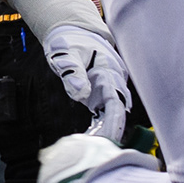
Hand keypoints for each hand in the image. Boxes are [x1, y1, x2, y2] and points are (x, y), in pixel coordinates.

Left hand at [40, 23, 133, 144]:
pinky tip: (92, 139)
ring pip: (113, 113)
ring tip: (96, 149)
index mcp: (108, 70)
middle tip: (103, 150)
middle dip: (113, 130)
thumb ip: (72, 72)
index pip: (116, 99)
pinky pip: (105, 113)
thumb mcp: (65, 53)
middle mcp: (113, 81)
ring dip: (108, 130)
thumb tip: (80, 93)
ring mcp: (109, 88)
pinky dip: (101, 126)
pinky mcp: (101, 94)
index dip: (115, 120)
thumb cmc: (69, 41)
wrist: (74, 33)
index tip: (110, 137)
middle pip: (118, 110)